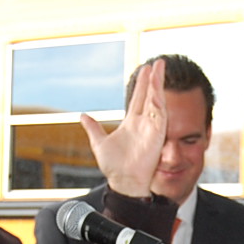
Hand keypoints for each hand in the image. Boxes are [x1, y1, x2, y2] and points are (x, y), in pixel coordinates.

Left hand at [84, 58, 165, 197]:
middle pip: (150, 95)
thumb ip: (93, 128)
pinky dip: (158, 102)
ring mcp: (151, 128)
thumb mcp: (99, 143)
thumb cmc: (114, 166)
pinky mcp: (157, 135)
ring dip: (158, 85)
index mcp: (132, 123)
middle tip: (158, 63)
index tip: (146, 70)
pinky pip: (160, 115)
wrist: (123, 181)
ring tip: (158, 69)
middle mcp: (144, 123)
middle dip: (154, 79)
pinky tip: (157, 89)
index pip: (139, 99)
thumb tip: (82, 116)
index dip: (143, 84)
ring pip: (157, 102)